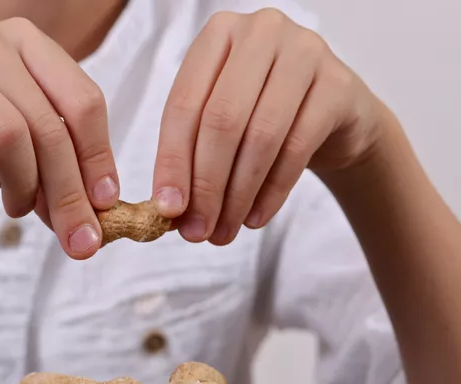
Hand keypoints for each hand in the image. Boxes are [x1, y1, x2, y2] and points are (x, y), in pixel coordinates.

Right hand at [0, 18, 118, 258]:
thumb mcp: (8, 152)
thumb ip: (50, 173)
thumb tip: (93, 221)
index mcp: (27, 46)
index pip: (82, 101)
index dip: (98, 157)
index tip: (107, 205)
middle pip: (49, 123)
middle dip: (68, 189)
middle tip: (76, 239)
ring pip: (10, 129)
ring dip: (23, 183)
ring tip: (17, 209)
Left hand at [151, 8, 386, 244]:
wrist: (335, 116)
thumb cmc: (262, 115)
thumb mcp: (219, 124)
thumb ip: (190, 156)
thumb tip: (169, 209)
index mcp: (217, 34)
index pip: (183, 105)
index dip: (171, 162)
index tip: (166, 209)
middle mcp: (261, 31)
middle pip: (220, 121)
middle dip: (205, 185)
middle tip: (197, 231)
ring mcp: (305, 52)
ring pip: (259, 136)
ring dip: (237, 195)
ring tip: (224, 232)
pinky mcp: (338, 85)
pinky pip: (297, 148)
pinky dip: (271, 192)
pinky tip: (255, 218)